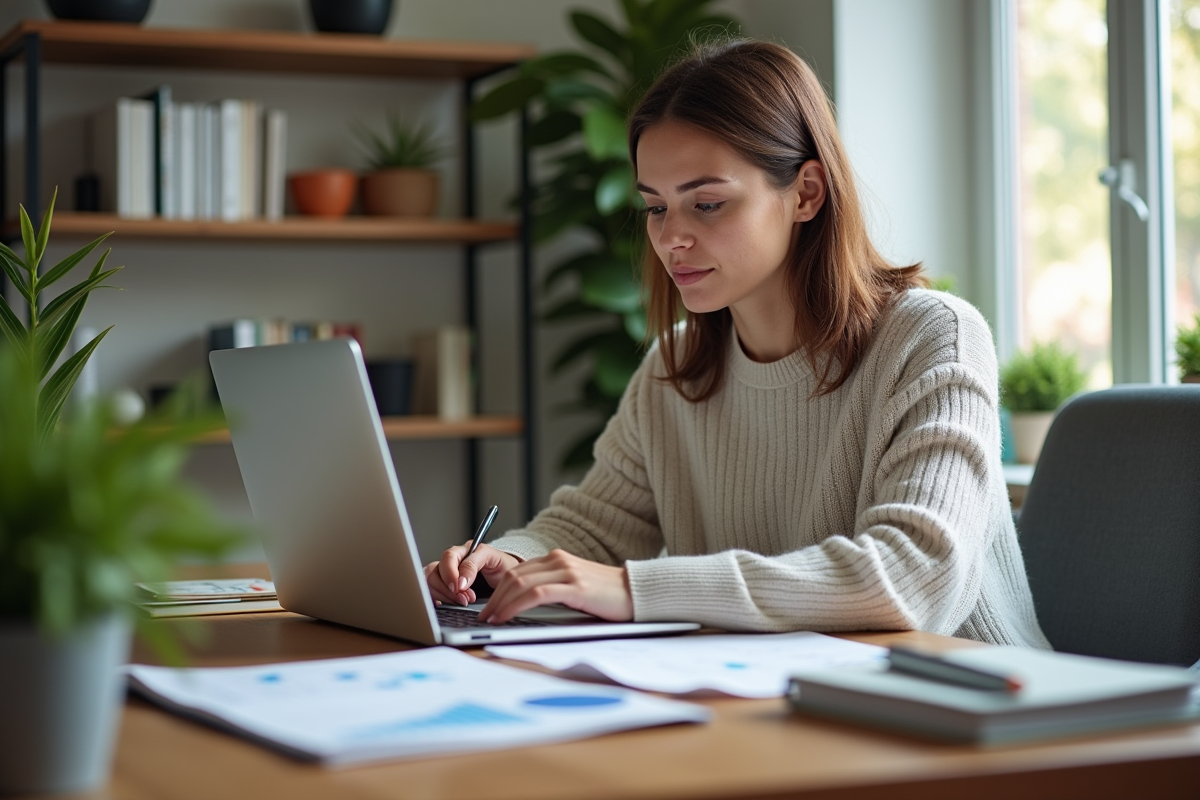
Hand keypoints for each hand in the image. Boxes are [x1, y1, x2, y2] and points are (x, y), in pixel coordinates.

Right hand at [423, 542, 520, 605]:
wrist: (509, 578)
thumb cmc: (501, 566)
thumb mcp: (492, 559)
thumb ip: (474, 564)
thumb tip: (460, 582)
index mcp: (463, 550)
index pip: (447, 558)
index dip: (450, 574)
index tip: (459, 588)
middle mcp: (451, 561)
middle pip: (434, 572)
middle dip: (447, 589)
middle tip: (464, 599)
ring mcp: (446, 574)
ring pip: (430, 582)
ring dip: (444, 595)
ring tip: (462, 601)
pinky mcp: (444, 587)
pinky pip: (431, 592)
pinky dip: (438, 599)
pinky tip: (448, 603)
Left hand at [479, 549, 632, 623]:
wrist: (638, 591)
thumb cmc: (609, 595)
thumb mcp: (576, 587)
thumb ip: (554, 589)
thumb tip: (527, 606)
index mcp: (557, 559)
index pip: (518, 572)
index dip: (499, 590)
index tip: (489, 606)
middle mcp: (559, 561)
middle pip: (514, 577)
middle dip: (494, 598)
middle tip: (484, 616)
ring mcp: (566, 572)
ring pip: (520, 584)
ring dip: (500, 603)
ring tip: (490, 619)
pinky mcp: (574, 586)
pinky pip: (535, 595)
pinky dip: (515, 606)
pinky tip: (506, 617)